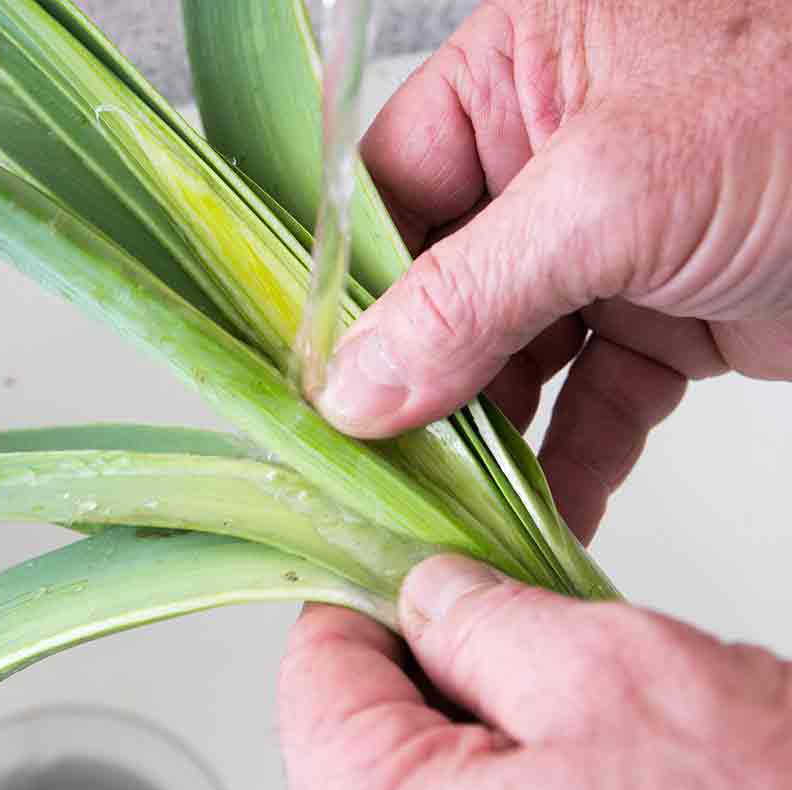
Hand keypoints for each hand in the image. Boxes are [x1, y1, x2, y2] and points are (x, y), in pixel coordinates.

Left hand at [279, 555, 791, 789]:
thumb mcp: (601, 675)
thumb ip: (483, 622)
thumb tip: (427, 591)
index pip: (317, 670)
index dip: (369, 591)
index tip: (416, 556)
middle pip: (369, 716)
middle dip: (444, 651)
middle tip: (518, 611)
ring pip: (432, 757)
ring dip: (495, 704)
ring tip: (578, 688)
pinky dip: (524, 754)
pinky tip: (592, 742)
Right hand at [316, 0, 791, 540]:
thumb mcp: (612, 193)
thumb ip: (468, 294)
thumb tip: (356, 384)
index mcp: (514, 84)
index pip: (385, 192)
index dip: (346, 289)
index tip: (317, 381)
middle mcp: (545, 165)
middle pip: (436, 286)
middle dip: (412, 377)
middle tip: (371, 460)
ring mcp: (603, 247)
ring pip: (507, 356)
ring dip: (482, 433)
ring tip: (441, 504)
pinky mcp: (663, 320)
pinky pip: (593, 400)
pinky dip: (570, 459)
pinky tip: (541, 514)